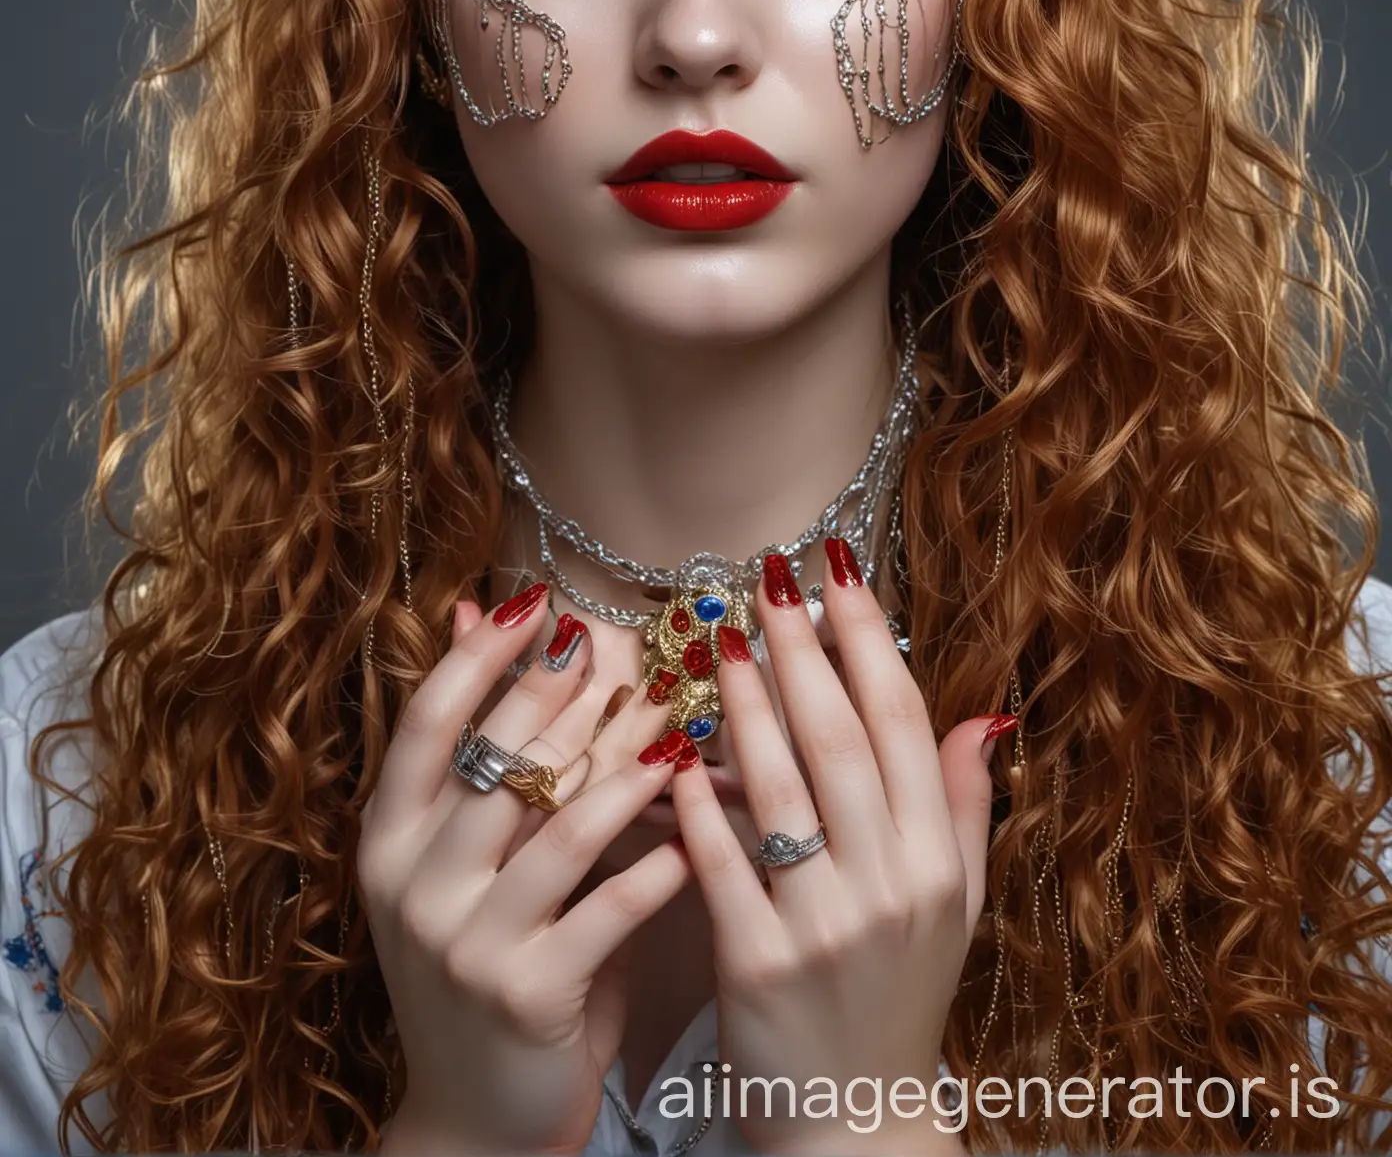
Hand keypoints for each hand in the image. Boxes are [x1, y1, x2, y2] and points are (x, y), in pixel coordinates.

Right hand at [359, 585, 693, 1155]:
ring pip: (561, 825)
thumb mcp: (453, 858)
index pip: (428, 722)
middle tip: (640, 657)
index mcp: (388, 839)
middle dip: (578, 701)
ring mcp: (465, 943)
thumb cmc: (483, 962)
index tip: (538, 602)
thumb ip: (471, 747)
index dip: (481, 656)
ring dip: (631, 768)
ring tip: (681, 727)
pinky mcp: (527, 994)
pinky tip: (698, 829)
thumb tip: (472, 612)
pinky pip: (607, 908)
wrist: (473, 1123)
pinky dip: (658, 863)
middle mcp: (413, 884)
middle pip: (505, 761)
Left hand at [669, 541, 1009, 1155]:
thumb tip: (981, 713)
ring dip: (747, 705)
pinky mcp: (759, 968)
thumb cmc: (901, 1002)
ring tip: (719, 638)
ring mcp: (824, 928)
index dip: (870, 640)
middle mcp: (889, 886)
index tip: (838, 572)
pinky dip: (702, 806)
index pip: (903, 724)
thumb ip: (962, 808)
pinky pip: (723, 867)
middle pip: (841, 741)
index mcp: (936, 862)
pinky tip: (679, 751)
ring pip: (782, 791)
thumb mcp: (956, 908)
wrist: (856, 1128)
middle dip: (803, 650)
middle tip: (767, 578)